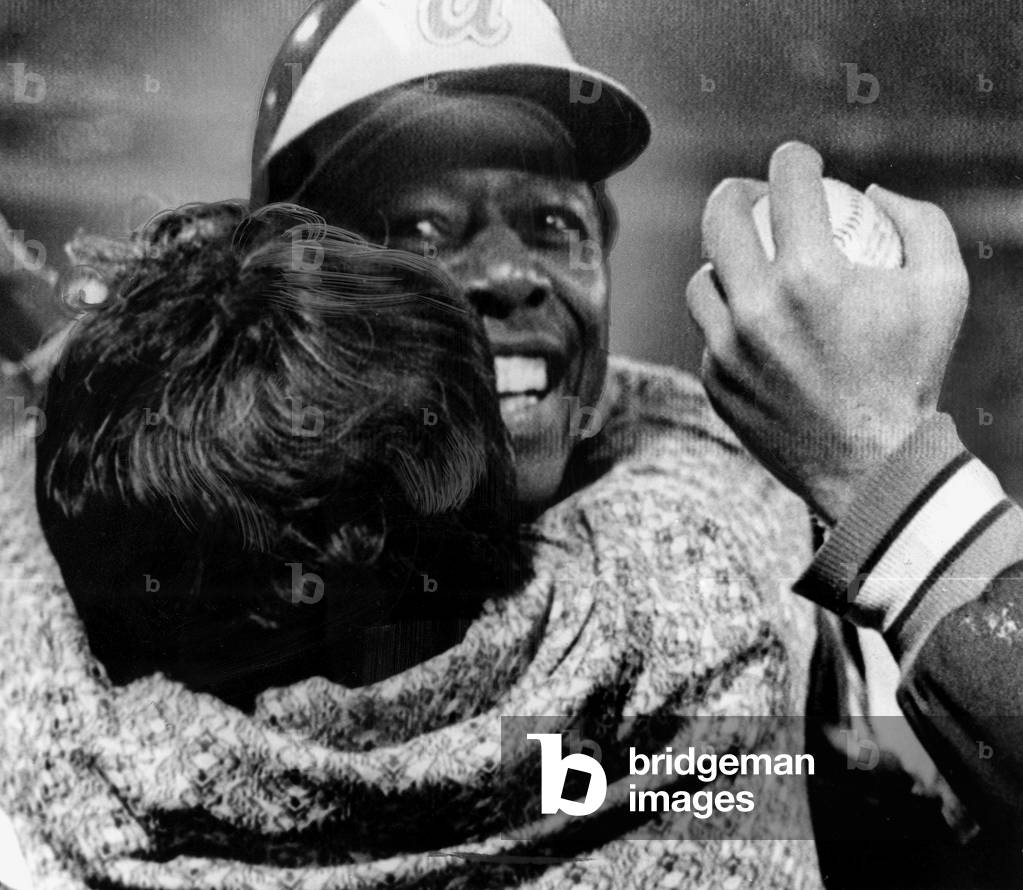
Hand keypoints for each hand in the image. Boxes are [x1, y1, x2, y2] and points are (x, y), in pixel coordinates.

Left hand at [686, 142, 968, 523]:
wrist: (871, 465)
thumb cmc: (913, 373)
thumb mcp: (944, 288)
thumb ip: (920, 219)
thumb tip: (870, 190)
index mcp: (810, 275)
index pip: (786, 181)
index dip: (795, 157)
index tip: (802, 163)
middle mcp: (756, 307)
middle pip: (720, 216)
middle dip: (739, 192)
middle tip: (758, 199)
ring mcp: (725, 348)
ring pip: (701, 277)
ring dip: (723, 261)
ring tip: (750, 266)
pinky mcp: (713, 379)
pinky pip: (707, 330)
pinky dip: (726, 319)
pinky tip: (753, 321)